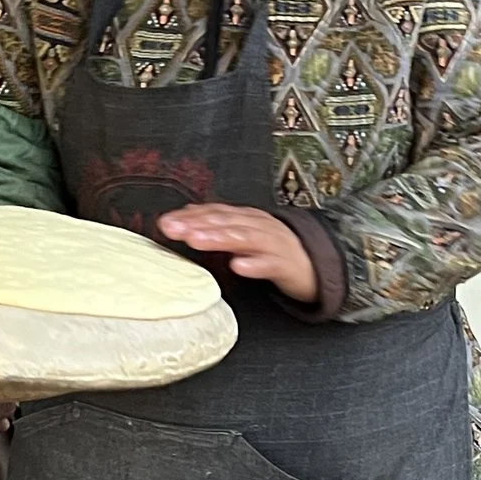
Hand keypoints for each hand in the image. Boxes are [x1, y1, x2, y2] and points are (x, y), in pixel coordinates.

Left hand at [157, 205, 317, 302]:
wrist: (315, 264)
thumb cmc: (274, 249)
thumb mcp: (244, 233)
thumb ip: (218, 224)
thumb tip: (186, 215)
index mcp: (245, 218)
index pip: (215, 212)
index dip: (190, 216)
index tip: (165, 223)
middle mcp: (258, 226)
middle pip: (225, 222)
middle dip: (198, 224)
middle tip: (174, 230)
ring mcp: (272, 244)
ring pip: (244, 238)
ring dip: (219, 238)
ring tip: (196, 241)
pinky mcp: (285, 264)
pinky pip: (269, 264)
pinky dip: (254, 264)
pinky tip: (238, 267)